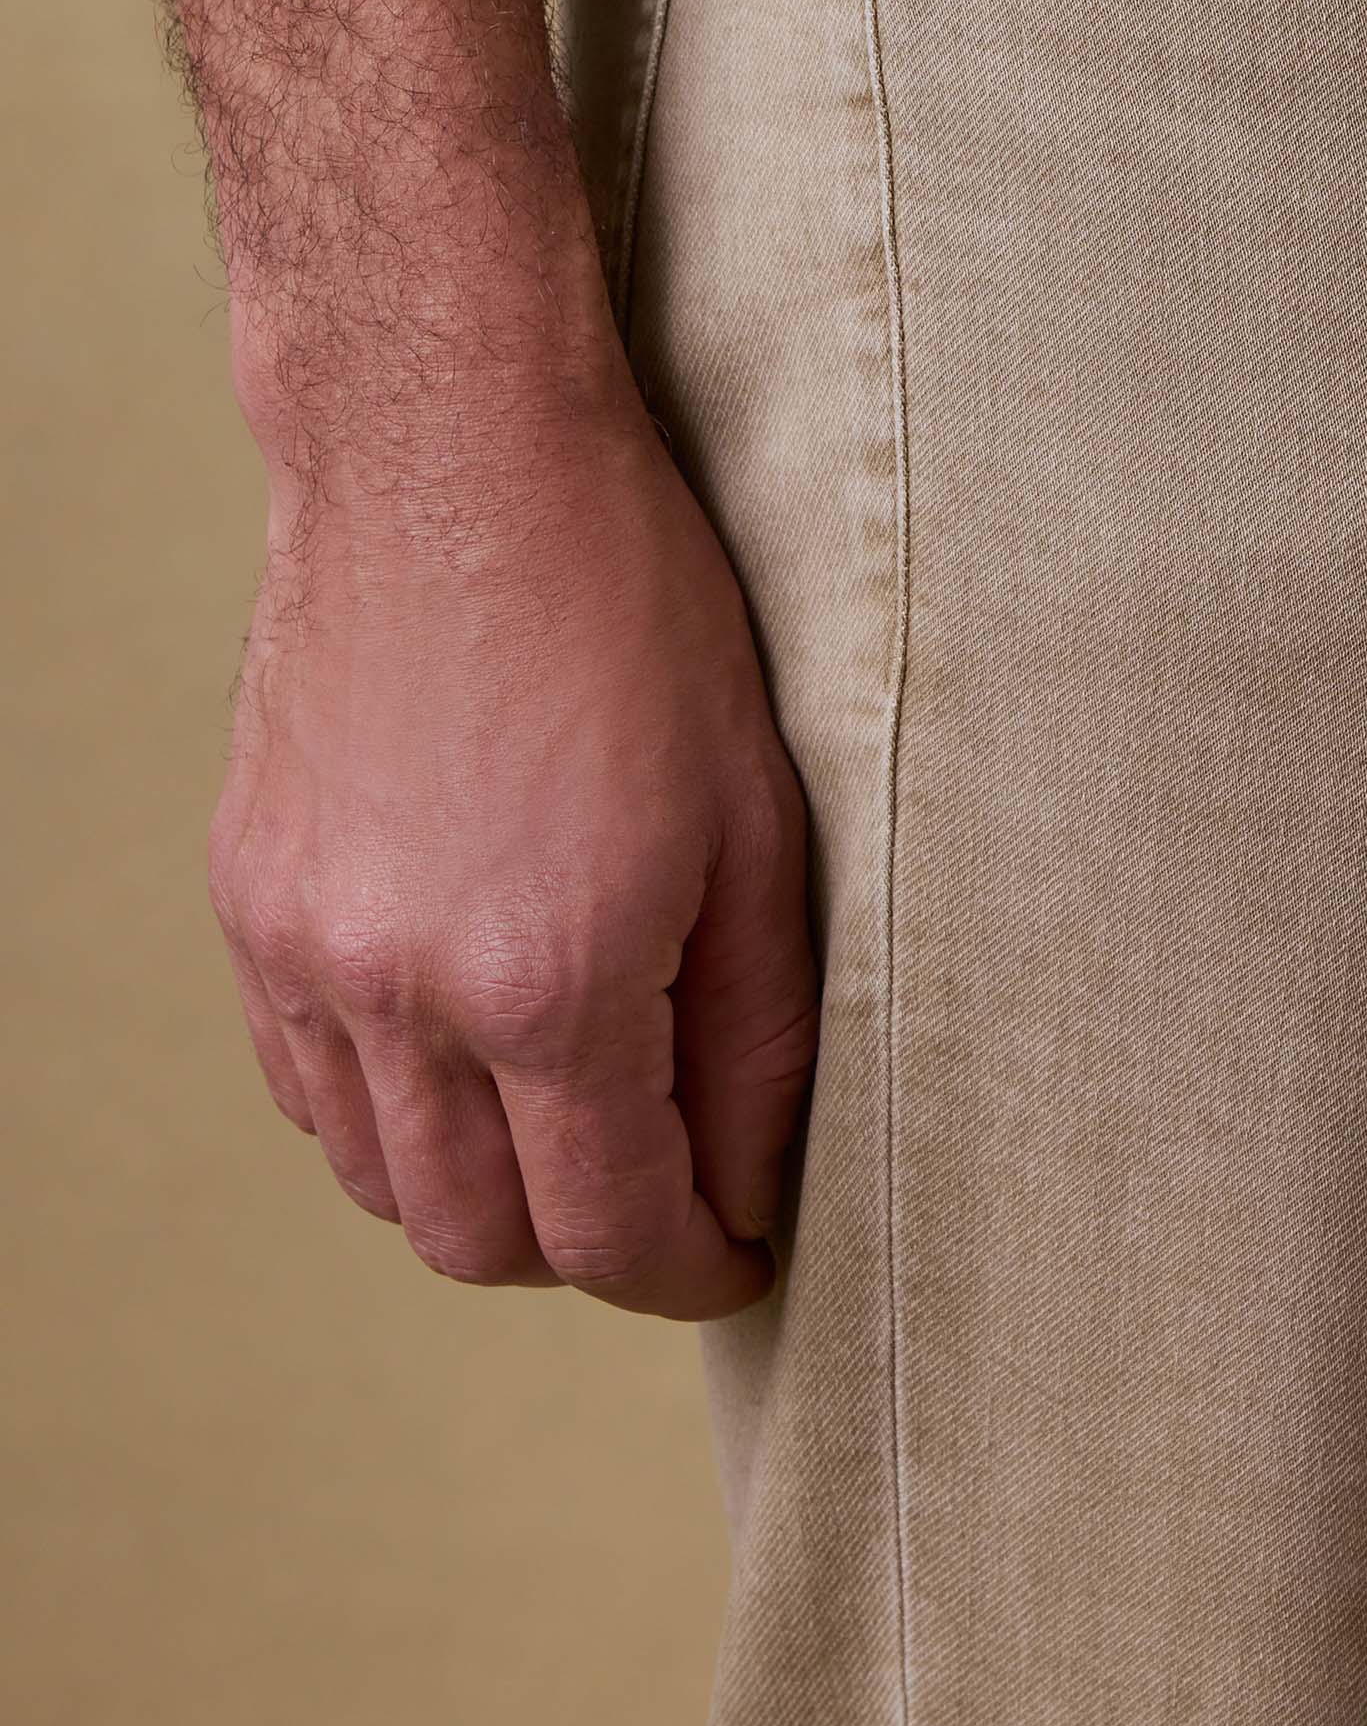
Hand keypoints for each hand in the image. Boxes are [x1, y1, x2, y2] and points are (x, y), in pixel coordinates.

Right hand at [209, 387, 815, 1320]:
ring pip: (380, 1184)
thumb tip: (750, 1178)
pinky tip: (463, 1048)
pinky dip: (387, 1114)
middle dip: (590, 1253)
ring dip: (481, 1192)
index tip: (742, 1251)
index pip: (613, 1234)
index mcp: (550, 977)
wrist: (449, 456)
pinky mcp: (249, 901)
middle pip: (480, 1245)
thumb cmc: (631, 609)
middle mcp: (403, 991)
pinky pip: (304, 1087)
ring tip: (572, 1121)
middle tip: (667, 1194)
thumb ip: (757, 1029)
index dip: (696, 1270)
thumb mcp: (756, 817)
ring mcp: (306, 950)